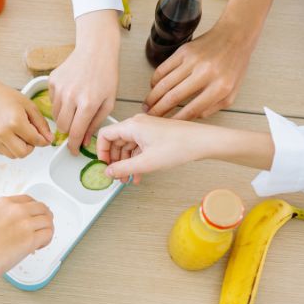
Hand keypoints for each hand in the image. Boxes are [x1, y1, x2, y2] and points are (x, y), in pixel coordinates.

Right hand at [0, 81, 51, 158]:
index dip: (43, 140)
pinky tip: (9, 134)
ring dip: (19, 148)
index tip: (45, 138)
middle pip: (23, 153)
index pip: (35, 140)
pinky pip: (4, 152)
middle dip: (30, 146)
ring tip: (18, 134)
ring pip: (13, 156)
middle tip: (29, 135)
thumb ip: (41, 124)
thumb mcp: (29, 106)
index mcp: (15, 121)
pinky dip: (10, 147)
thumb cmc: (7, 97)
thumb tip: (49, 139)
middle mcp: (3, 132)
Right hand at [0, 195, 54, 298]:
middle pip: (42, 208)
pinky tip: (37, 247)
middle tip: (41, 229)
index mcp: (3, 204)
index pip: (28, 199)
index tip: (35, 217)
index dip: (35, 210)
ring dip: (46, 231)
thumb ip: (6, 219)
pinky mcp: (30, 239)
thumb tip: (20, 227)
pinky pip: (48, 234)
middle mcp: (15, 210)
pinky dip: (46, 241)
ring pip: (48, 221)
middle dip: (44, 219)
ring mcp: (24, 223)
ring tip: (38, 241)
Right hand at [49, 10, 118, 154]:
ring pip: (55, 115)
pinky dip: (60, 103)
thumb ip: (95, 123)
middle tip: (76, 127)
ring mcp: (60, 88)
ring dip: (64, 117)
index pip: (75, 132)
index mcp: (88, 103)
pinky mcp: (52, 81)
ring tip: (75, 107)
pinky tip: (71, 94)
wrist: (95, 50)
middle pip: (62, 126)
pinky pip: (52, 101)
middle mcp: (71, 96)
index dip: (73, 146)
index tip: (72, 151)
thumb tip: (83, 140)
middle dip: (68, 131)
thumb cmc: (106, 75)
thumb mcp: (108, 102)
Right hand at [97, 114, 212, 183]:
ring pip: (128, 146)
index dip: (101, 151)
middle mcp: (137, 124)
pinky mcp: (155, 135)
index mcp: (132, 126)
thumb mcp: (146, 162)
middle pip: (116, 142)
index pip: (105, 135)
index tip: (104, 165)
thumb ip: (123, 168)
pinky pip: (139, 147)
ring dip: (126, 163)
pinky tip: (138, 174)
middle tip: (116, 176)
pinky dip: (136, 160)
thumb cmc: (179, 146)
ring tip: (127, 179)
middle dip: (115, 160)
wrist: (202, 142)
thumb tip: (108, 172)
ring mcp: (146, 129)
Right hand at [143, 21, 254, 119]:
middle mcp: (206, 73)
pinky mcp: (184, 50)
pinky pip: (163, 68)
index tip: (166, 125)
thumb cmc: (234, 65)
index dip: (176, 120)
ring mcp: (193, 61)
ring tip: (147, 105)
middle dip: (158, 110)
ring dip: (152, 97)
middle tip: (150, 117)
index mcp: (220, 87)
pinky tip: (153, 87)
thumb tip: (190, 117)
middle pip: (174, 97)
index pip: (192, 109)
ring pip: (165, 83)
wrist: (235, 36)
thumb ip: (213, 108)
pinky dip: (155, 80)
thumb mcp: (231, 93)